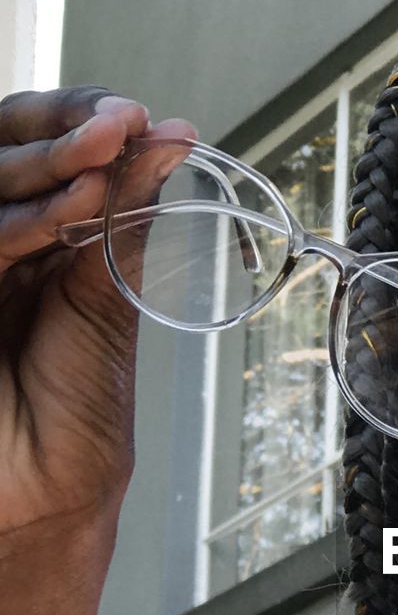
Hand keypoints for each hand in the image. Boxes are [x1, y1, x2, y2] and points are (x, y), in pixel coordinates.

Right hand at [0, 86, 196, 547]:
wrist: (45, 498)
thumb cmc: (77, 415)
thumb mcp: (107, 304)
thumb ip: (123, 221)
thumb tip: (166, 138)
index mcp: (30, 241)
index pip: (40, 150)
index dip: (78, 120)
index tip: (136, 115)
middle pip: (6, 154)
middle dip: (64, 129)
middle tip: (122, 120)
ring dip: (50, 163)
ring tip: (108, 149)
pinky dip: (32, 221)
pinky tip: (81, 203)